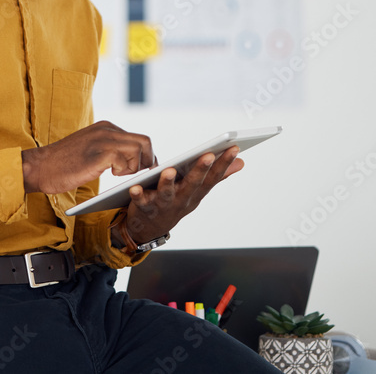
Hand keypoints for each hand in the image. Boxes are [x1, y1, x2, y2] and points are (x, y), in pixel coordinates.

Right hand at [22, 121, 154, 193]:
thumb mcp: (89, 148)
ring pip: (139, 149)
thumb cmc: (62, 163)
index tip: (142, 169)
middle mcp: (107, 130)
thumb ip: (107, 148)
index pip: (138, 138)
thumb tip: (130, 158)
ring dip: (135, 167)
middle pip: (145, 141)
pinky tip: (110, 174)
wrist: (40, 167)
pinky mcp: (99, 154)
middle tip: (137, 174)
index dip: (145, 155)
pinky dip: (123, 171)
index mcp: (105, 127)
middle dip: (147, 161)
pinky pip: (125, 161)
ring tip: (118, 174)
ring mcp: (103, 141)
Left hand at [116, 145, 243, 247]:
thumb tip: (241, 162)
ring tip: (169, 171)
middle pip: (193, 183)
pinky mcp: (144, 207)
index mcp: (196, 193)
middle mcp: (182, 199)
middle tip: (208, 155)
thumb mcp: (198, 191)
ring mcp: (164, 204)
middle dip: (201, 169)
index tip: (234, 148)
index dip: (224, 164)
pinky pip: (141, 201)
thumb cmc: (177, 202)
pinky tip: (135, 187)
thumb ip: (218, 176)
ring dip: (168, 183)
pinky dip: (138, 195)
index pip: (213, 177)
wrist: (151, 228)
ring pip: (167, 193)